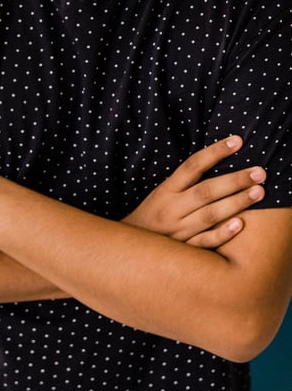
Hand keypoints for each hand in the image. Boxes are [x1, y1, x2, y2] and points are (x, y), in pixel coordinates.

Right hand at [124, 135, 264, 247]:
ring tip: (259, 192)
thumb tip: (215, 162)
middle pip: (206, 191)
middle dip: (235, 180)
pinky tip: (240, 224)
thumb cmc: (152, 217)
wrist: (131, 249)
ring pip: (209, 215)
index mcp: (166, 190)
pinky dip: (222, 234)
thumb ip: (185, 183)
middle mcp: (171, 208)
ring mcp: (177, 230)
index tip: (237, 141)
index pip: (193, 166)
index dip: (215, 152)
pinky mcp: (183, 249)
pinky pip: (204, 242)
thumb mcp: (162, 194)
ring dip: (236, 203)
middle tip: (260, 172)